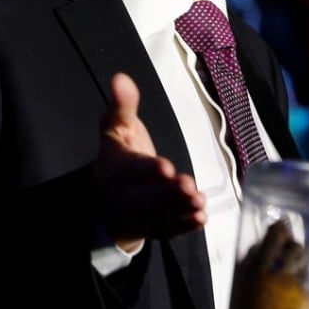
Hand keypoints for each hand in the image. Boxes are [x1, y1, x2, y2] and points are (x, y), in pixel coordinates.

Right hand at [92, 73, 206, 250]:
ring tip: (200, 202)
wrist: (107, 195)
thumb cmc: (119, 154)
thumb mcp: (117, 126)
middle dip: (167, 195)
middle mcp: (124, 197)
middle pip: (144, 200)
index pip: (130, 171)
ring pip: (158, 217)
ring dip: (180, 211)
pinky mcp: (152, 229)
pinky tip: (201, 217)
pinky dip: (184, 227)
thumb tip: (120, 78)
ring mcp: (138, 216)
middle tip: (190, 187)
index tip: (167, 166)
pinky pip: (167, 231)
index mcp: (115, 170)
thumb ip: (122, 105)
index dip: (147, 170)